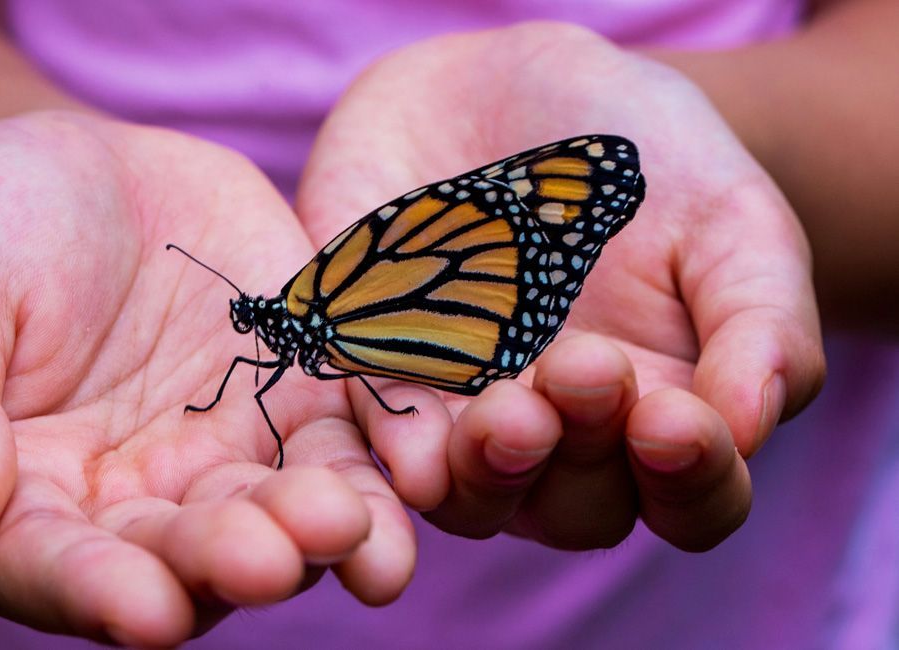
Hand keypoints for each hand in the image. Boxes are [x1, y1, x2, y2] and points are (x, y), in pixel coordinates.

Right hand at [0, 111, 413, 645]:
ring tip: (351, 528)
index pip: (51, 568)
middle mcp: (129, 508)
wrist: (83, 173)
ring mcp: (222, 461)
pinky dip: (379, 471)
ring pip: (275, 519)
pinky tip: (414, 479)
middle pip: (180, 560)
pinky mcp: (297, 406)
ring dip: (317, 536)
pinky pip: (344, 449)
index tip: (143, 609)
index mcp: (20, 503)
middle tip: (270, 557)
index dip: (93, 592)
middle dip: (226, 563)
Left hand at [297, 22, 824, 550]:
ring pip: (473, 497)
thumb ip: (761, 323)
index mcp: (662, 415)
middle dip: (582, 456)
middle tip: (582, 368)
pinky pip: (379, 435)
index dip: (692, 479)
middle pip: (577, 509)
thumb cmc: (647, 161)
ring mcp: (465, 417)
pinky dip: (396, 447)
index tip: (675, 419)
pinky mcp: (379, 376)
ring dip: (490, 472)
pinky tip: (412, 447)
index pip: (693, 499)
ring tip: (506, 414)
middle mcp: (562, 439)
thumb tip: (748, 427)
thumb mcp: (732, 220)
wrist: (512, 88)